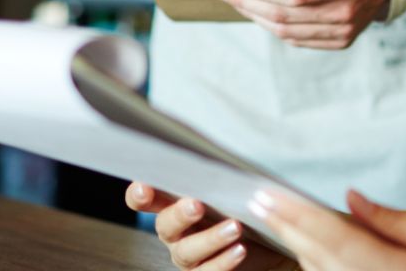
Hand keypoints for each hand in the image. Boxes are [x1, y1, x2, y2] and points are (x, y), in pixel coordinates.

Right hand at [125, 182, 298, 270]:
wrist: (267, 240)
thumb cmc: (241, 205)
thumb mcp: (230, 186)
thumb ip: (218, 173)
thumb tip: (224, 146)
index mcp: (173, 204)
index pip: (144, 199)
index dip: (138, 194)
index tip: (144, 187)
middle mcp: (175, 232)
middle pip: (164, 225)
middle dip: (178, 214)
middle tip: (196, 205)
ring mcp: (188, 255)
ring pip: (186, 251)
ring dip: (210, 239)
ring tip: (234, 227)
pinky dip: (223, 261)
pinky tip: (239, 249)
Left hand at [213, 0, 388, 49]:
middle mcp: (346, 13)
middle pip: (286, 17)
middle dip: (249, 4)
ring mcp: (344, 31)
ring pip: (288, 33)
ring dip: (257, 18)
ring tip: (237, 2)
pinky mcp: (340, 41)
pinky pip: (298, 40)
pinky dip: (275, 28)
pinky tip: (259, 13)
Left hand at [251, 188, 405, 270]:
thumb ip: (390, 220)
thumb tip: (349, 199)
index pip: (332, 238)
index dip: (296, 216)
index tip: (268, 195)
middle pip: (317, 258)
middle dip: (286, 227)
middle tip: (257, 201)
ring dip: (297, 244)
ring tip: (275, 214)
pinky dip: (317, 261)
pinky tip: (306, 242)